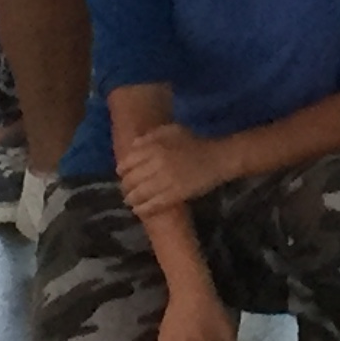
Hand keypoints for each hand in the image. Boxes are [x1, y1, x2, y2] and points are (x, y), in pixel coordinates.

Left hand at [116, 121, 232, 219]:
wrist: (217, 159)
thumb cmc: (194, 143)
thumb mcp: (172, 131)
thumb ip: (150, 136)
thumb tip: (132, 146)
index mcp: (155, 147)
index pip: (128, 162)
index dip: (122, 170)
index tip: (122, 173)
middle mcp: (157, 164)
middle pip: (131, 180)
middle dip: (125, 186)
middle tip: (125, 189)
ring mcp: (166, 181)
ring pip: (139, 194)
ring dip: (131, 199)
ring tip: (130, 201)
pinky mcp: (175, 195)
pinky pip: (153, 205)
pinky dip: (143, 209)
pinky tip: (139, 210)